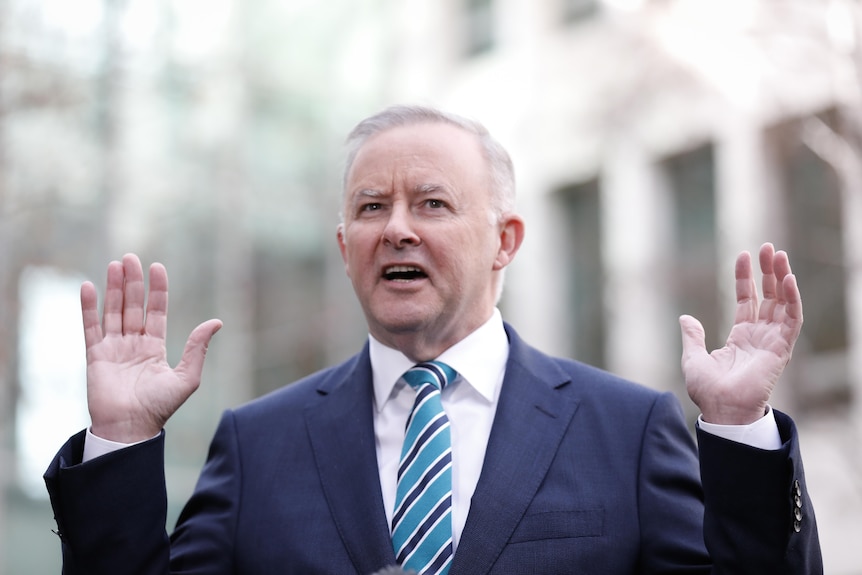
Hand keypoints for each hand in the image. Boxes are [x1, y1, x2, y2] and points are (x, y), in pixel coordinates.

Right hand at [82, 254, 221, 442]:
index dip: (157, 290)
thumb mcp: (187, 377)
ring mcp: (113, 349)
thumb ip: (198, 348)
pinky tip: (90, 287)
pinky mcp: (95, 356)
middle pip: (133, 306)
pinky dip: (89, 308)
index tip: (156, 267)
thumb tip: (216, 321)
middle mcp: (134, 344)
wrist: (131, 429)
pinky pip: (90, 327)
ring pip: (113, 311)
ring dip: (113, 288)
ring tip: (115, 264)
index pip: (156, 311)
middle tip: (131, 257)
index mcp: (155, 347)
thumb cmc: (160, 408)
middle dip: (132, 282)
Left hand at [679, 243, 802, 424]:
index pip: (748, 300)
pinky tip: (789, 279)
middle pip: (769, 296)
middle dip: (769, 271)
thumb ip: (693, 336)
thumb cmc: (708, 390)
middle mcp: (760, 336)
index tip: (743, 255)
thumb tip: (685, 317)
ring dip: (783, 278)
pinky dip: (793, 299)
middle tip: (767, 247)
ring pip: (783, 303)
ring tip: (778, 255)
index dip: (746, 277)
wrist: (720, 409)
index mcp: (741, 336)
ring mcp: (772, 341)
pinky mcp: (781, 349)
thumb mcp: (693, 357)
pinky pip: (792, 320)